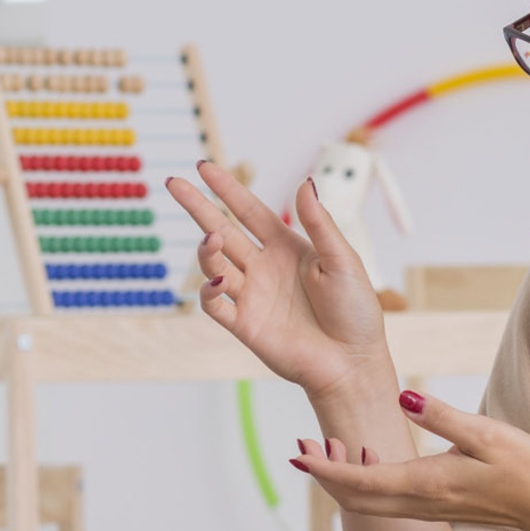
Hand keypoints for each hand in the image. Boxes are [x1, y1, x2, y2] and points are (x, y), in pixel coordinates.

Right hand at [164, 161, 390, 398]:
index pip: (249, 210)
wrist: (352, 363)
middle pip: (222, 230)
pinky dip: (209, 290)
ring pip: (215, 264)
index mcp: (287, 248)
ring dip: (207, 249)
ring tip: (212, 237)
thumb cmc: (356, 312)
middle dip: (197, 207)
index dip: (227, 189)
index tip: (204, 167)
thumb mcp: (343, 260)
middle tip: (173, 184)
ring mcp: (252, 295)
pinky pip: (215, 304)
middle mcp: (264, 267)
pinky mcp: (245, 325)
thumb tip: (304, 182)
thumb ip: (319, 224)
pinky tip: (217, 279)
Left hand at [291, 390, 529, 530]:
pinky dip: (364, 481)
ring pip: (368, 501)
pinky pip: (386, 499)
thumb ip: (440, 415)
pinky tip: (367, 456)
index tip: (298, 454)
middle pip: (354, 497)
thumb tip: (403, 395)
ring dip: (341, 478)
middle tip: (301, 447)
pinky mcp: (433, 505)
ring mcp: (425, 507)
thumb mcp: (485, 433)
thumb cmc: (523, 468)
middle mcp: (419, 501)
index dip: (325, 469)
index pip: (360, 482)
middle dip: (323, 475)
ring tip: (327, 446)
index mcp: (425, 482)